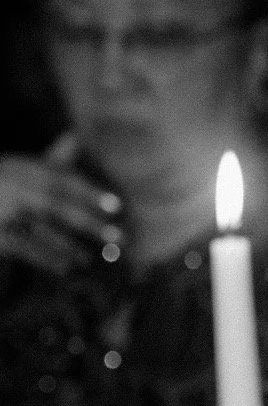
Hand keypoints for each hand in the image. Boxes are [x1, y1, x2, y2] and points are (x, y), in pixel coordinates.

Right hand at [0, 149, 120, 275]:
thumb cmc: (2, 183)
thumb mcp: (20, 170)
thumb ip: (50, 162)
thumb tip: (74, 137)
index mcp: (23, 170)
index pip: (62, 181)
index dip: (89, 193)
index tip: (117, 206)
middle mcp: (14, 188)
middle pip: (55, 205)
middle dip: (88, 222)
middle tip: (118, 237)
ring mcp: (4, 212)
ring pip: (42, 230)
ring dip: (69, 246)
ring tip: (90, 259)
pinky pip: (26, 249)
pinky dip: (48, 259)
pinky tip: (67, 268)